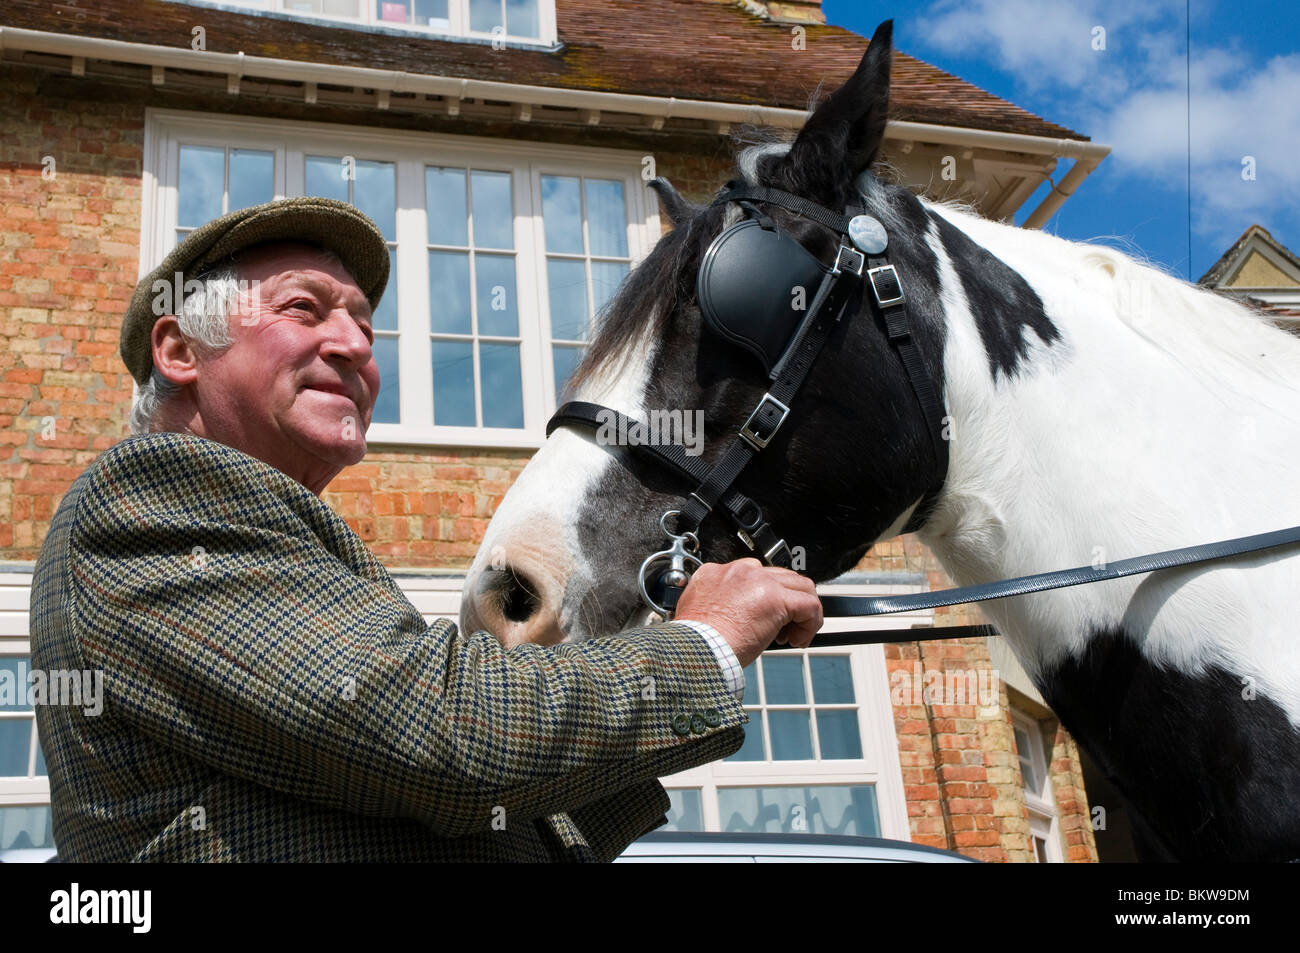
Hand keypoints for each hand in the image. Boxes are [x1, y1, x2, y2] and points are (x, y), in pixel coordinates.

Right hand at [674, 558, 822, 667]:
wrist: (695, 650)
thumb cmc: (694, 643)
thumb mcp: (698, 615)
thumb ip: (715, 607)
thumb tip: (734, 619)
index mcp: (715, 574)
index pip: (753, 576)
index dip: (764, 598)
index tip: (764, 619)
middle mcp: (739, 572)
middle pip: (779, 577)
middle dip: (786, 603)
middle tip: (782, 630)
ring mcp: (759, 582)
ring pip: (800, 587)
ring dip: (802, 612)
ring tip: (794, 634)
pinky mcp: (776, 598)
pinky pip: (809, 605)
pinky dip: (810, 623)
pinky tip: (799, 639)